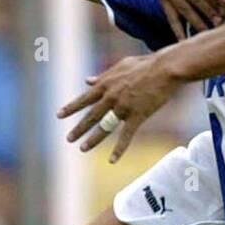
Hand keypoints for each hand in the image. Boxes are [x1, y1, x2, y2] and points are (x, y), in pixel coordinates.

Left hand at [58, 52, 180, 162]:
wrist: (165, 68)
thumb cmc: (145, 64)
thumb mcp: (121, 66)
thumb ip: (103, 75)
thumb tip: (87, 80)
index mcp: (106, 84)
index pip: (84, 98)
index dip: (71, 108)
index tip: (59, 115)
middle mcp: (111, 97)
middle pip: (91, 116)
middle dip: (78, 128)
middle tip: (68, 139)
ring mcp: (123, 107)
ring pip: (104, 127)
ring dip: (93, 139)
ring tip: (82, 149)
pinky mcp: (137, 116)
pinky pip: (126, 136)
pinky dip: (119, 149)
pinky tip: (112, 161)